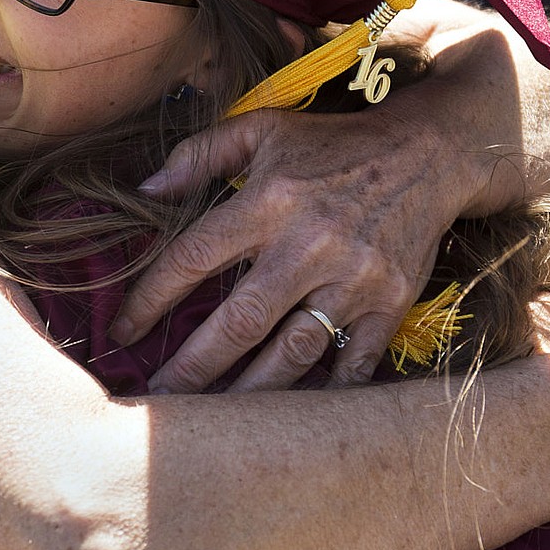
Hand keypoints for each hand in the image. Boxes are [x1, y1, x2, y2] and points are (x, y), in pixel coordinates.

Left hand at [112, 102, 462, 392]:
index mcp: (268, 201)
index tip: (122, 331)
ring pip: (292, 353)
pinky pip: (353, 363)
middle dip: (192, 367)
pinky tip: (291, 420)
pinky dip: (324, 394)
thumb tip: (144, 190)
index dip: (150, 298)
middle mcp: (308, 244)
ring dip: (248, 393)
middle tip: (158, 400)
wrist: (427, 153)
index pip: (193, 258)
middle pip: (238, 322)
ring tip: (213, 422)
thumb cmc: (332, 143)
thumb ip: (200, 154)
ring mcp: (353, 278)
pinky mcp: (390, 303)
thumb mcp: (263, 127)